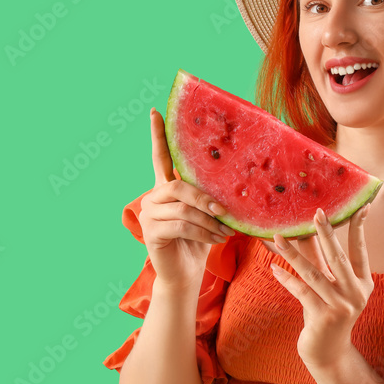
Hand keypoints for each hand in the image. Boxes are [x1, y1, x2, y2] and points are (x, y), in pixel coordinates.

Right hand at [138, 108, 234, 291]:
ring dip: (209, 222)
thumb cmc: (199, 241)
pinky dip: (204, 233)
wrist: (186, 273)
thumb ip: (210, 197)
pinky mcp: (150, 232)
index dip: (157, 135)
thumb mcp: (207, 215)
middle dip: (204, 198)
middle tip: (224, 212)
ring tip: (226, 232)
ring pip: (183, 208)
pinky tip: (217, 240)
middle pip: (177, 185)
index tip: (155, 110)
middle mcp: (153, 196)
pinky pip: (182, 225)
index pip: (160, 157)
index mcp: (166, 187)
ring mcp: (148, 214)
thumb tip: (235, 183)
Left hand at [269, 205, 373, 369]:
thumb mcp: (328, 285)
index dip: (358, 228)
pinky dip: (286, 279)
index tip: (358, 207)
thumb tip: (305, 229)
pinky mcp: (323, 317)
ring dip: (293, 254)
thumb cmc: (326, 311)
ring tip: (278, 237)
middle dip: (326, 233)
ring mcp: (341, 307)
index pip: (360, 250)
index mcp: (363, 283)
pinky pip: (302, 291)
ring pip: (314, 273)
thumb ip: (320, 259)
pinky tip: (273, 267)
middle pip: (338, 257)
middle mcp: (356, 294)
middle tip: (317, 212)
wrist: (328, 351)